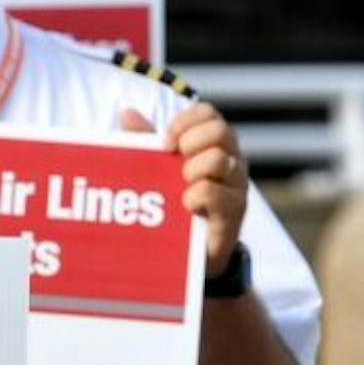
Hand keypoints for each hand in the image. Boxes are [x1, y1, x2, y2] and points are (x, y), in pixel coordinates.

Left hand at [119, 101, 247, 275]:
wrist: (190, 253)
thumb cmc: (174, 204)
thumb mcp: (158, 169)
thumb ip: (144, 141)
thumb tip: (127, 111)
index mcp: (213, 145)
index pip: (209, 113)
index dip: (184, 121)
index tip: (164, 141)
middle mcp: (231, 160)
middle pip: (220, 130)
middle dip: (190, 142)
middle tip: (174, 163)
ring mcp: (236, 185)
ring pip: (218, 159)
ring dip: (191, 169)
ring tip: (182, 186)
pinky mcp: (235, 211)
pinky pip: (214, 192)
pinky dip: (195, 196)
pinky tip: (187, 206)